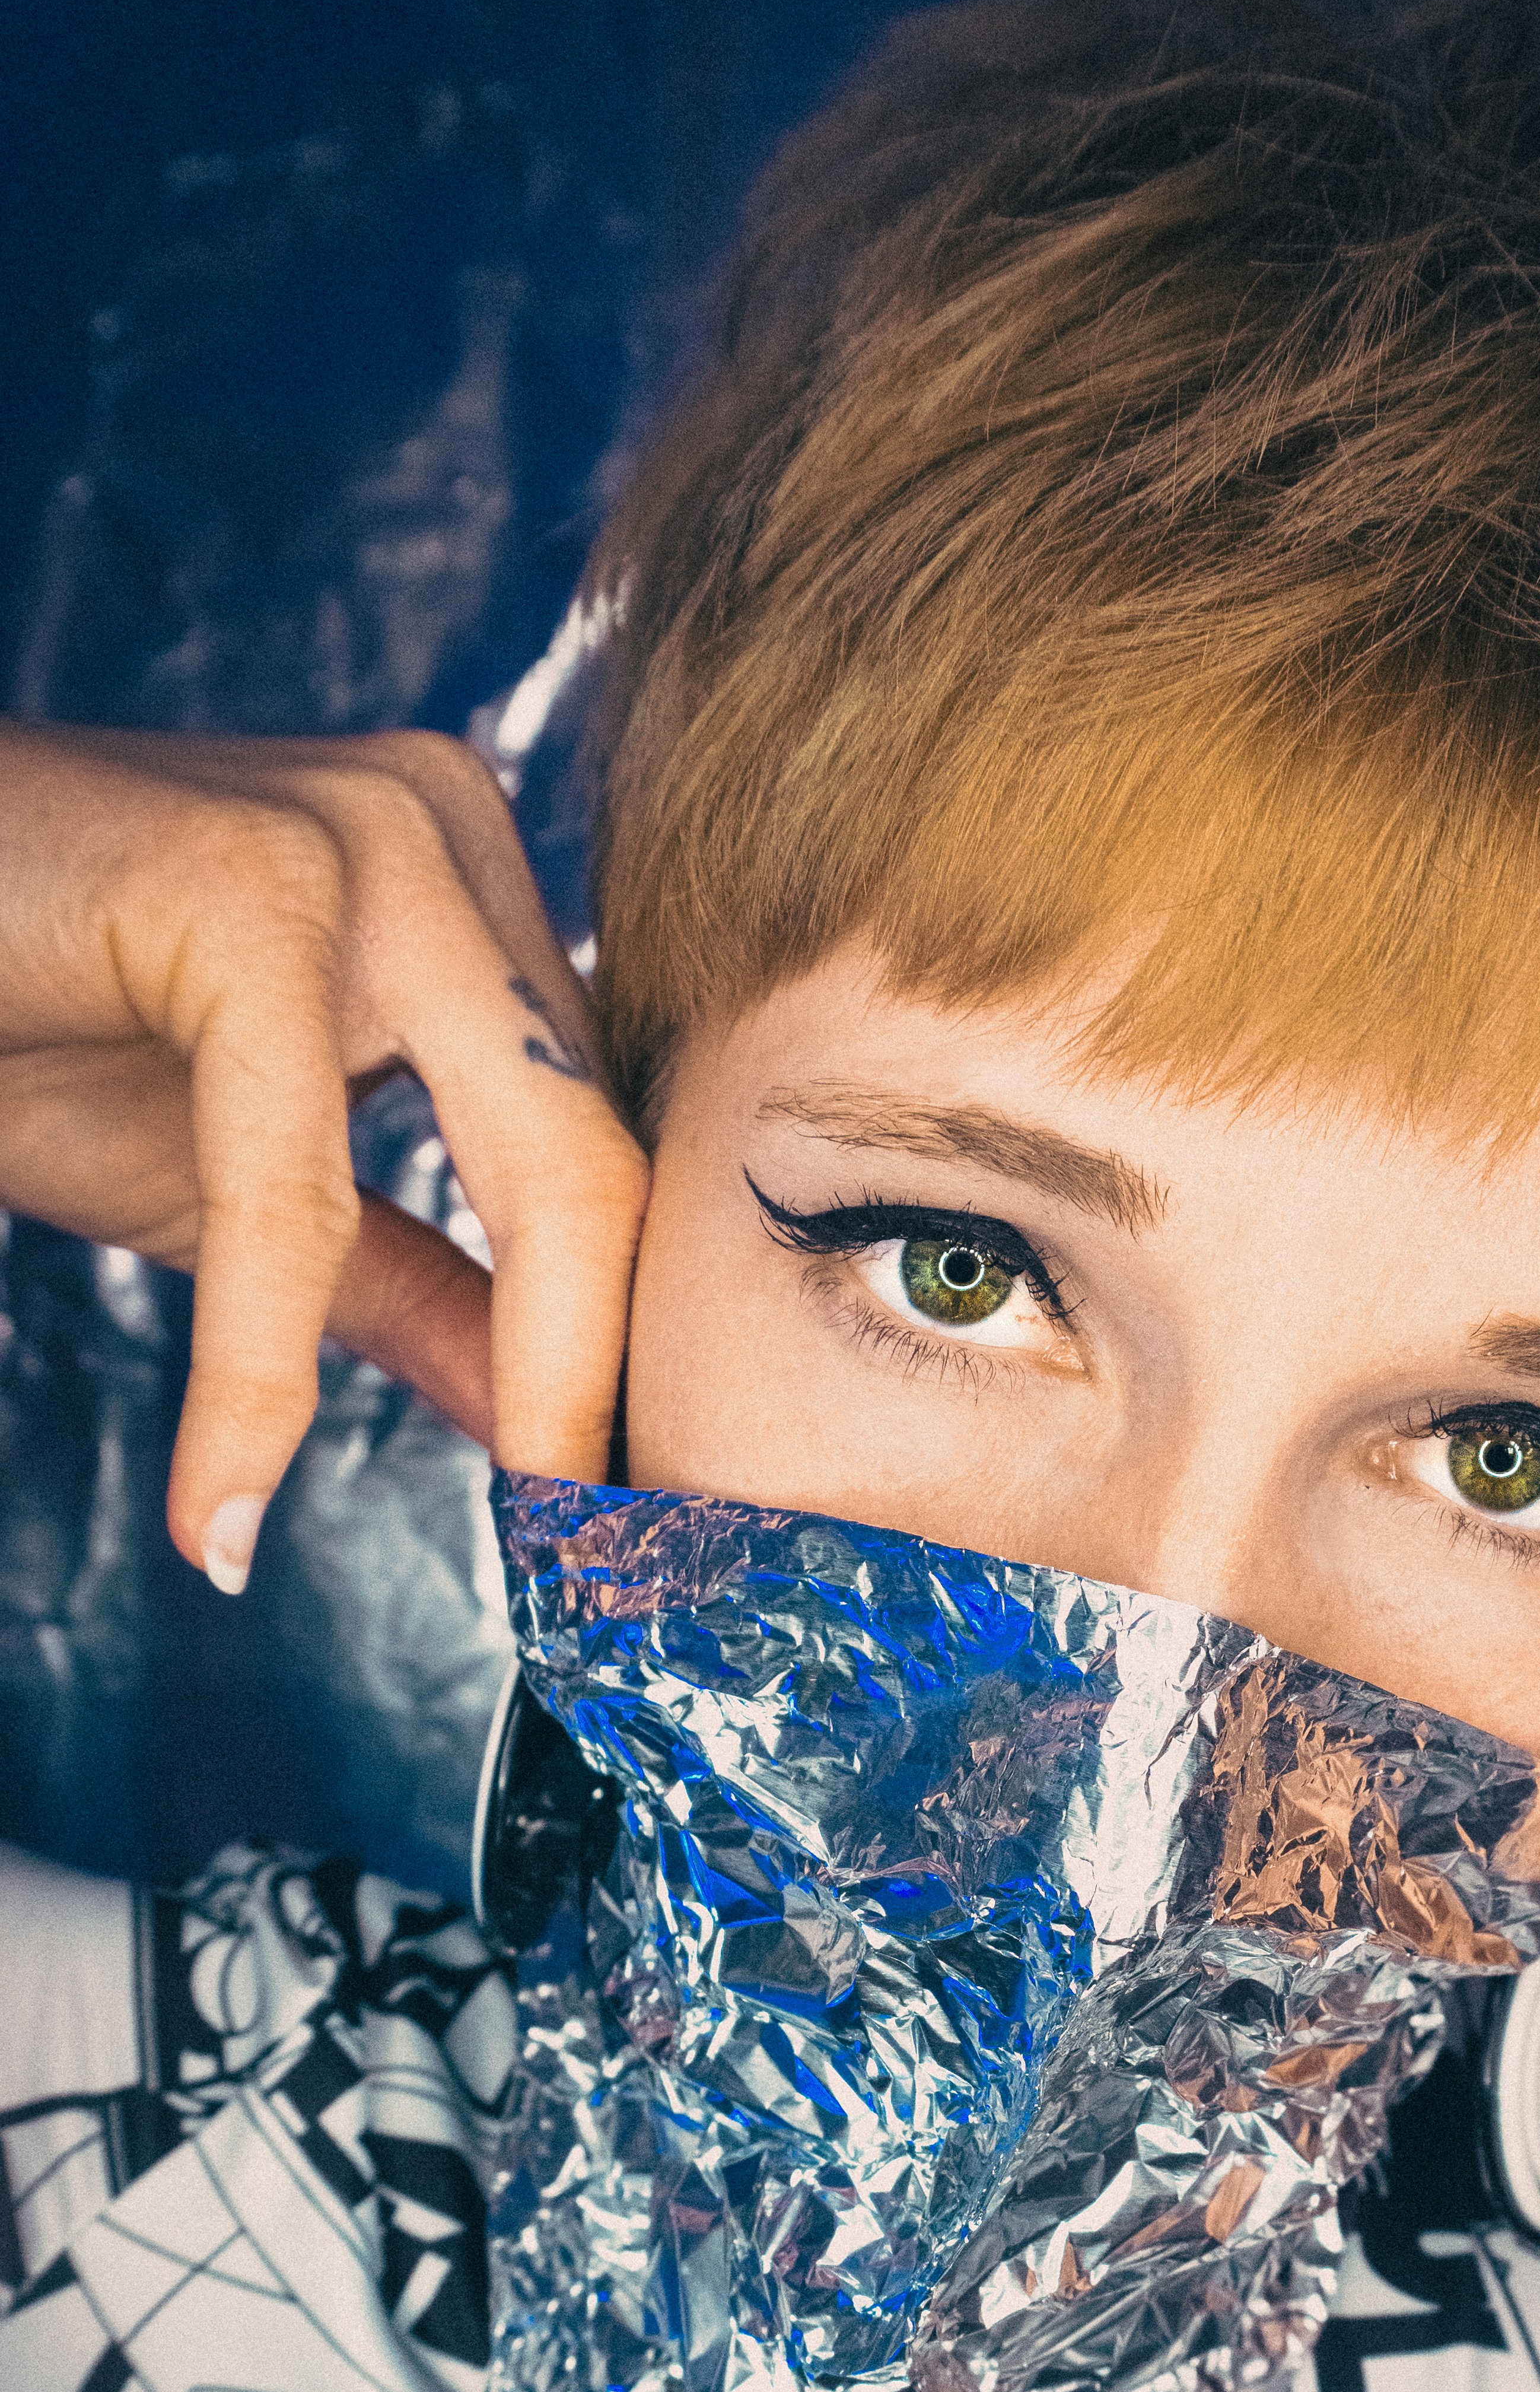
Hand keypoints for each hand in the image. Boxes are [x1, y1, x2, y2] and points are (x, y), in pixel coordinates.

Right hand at [0, 722, 647, 1586]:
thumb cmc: (18, 1034)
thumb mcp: (251, 1194)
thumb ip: (417, 1291)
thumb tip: (545, 1432)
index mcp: (474, 884)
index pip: (607, 1142)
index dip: (627, 1340)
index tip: (622, 1510)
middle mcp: (447, 829)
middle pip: (605, 1162)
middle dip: (614, 1385)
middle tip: (609, 1563)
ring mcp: (364, 839)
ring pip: (528, 1170)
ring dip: (532, 1389)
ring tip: (529, 1557)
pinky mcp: (249, 888)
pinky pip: (296, 1189)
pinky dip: (259, 1373)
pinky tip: (216, 1508)